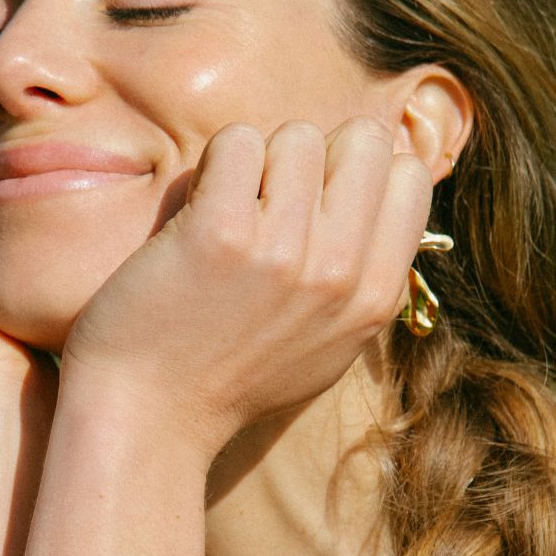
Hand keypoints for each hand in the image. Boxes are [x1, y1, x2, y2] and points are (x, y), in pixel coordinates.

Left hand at [60, 117, 432, 458]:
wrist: (149, 419)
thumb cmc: (228, 380)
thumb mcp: (327, 346)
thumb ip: (361, 278)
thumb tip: (382, 191)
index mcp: (374, 298)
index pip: (407, 175)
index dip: (355, 175)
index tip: (313, 206)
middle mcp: (340, 271)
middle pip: (362, 140)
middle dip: (314, 157)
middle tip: (268, 203)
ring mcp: (284, 250)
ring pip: (298, 135)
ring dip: (258, 161)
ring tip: (228, 212)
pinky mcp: (221, 232)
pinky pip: (237, 141)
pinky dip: (212, 165)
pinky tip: (195, 211)